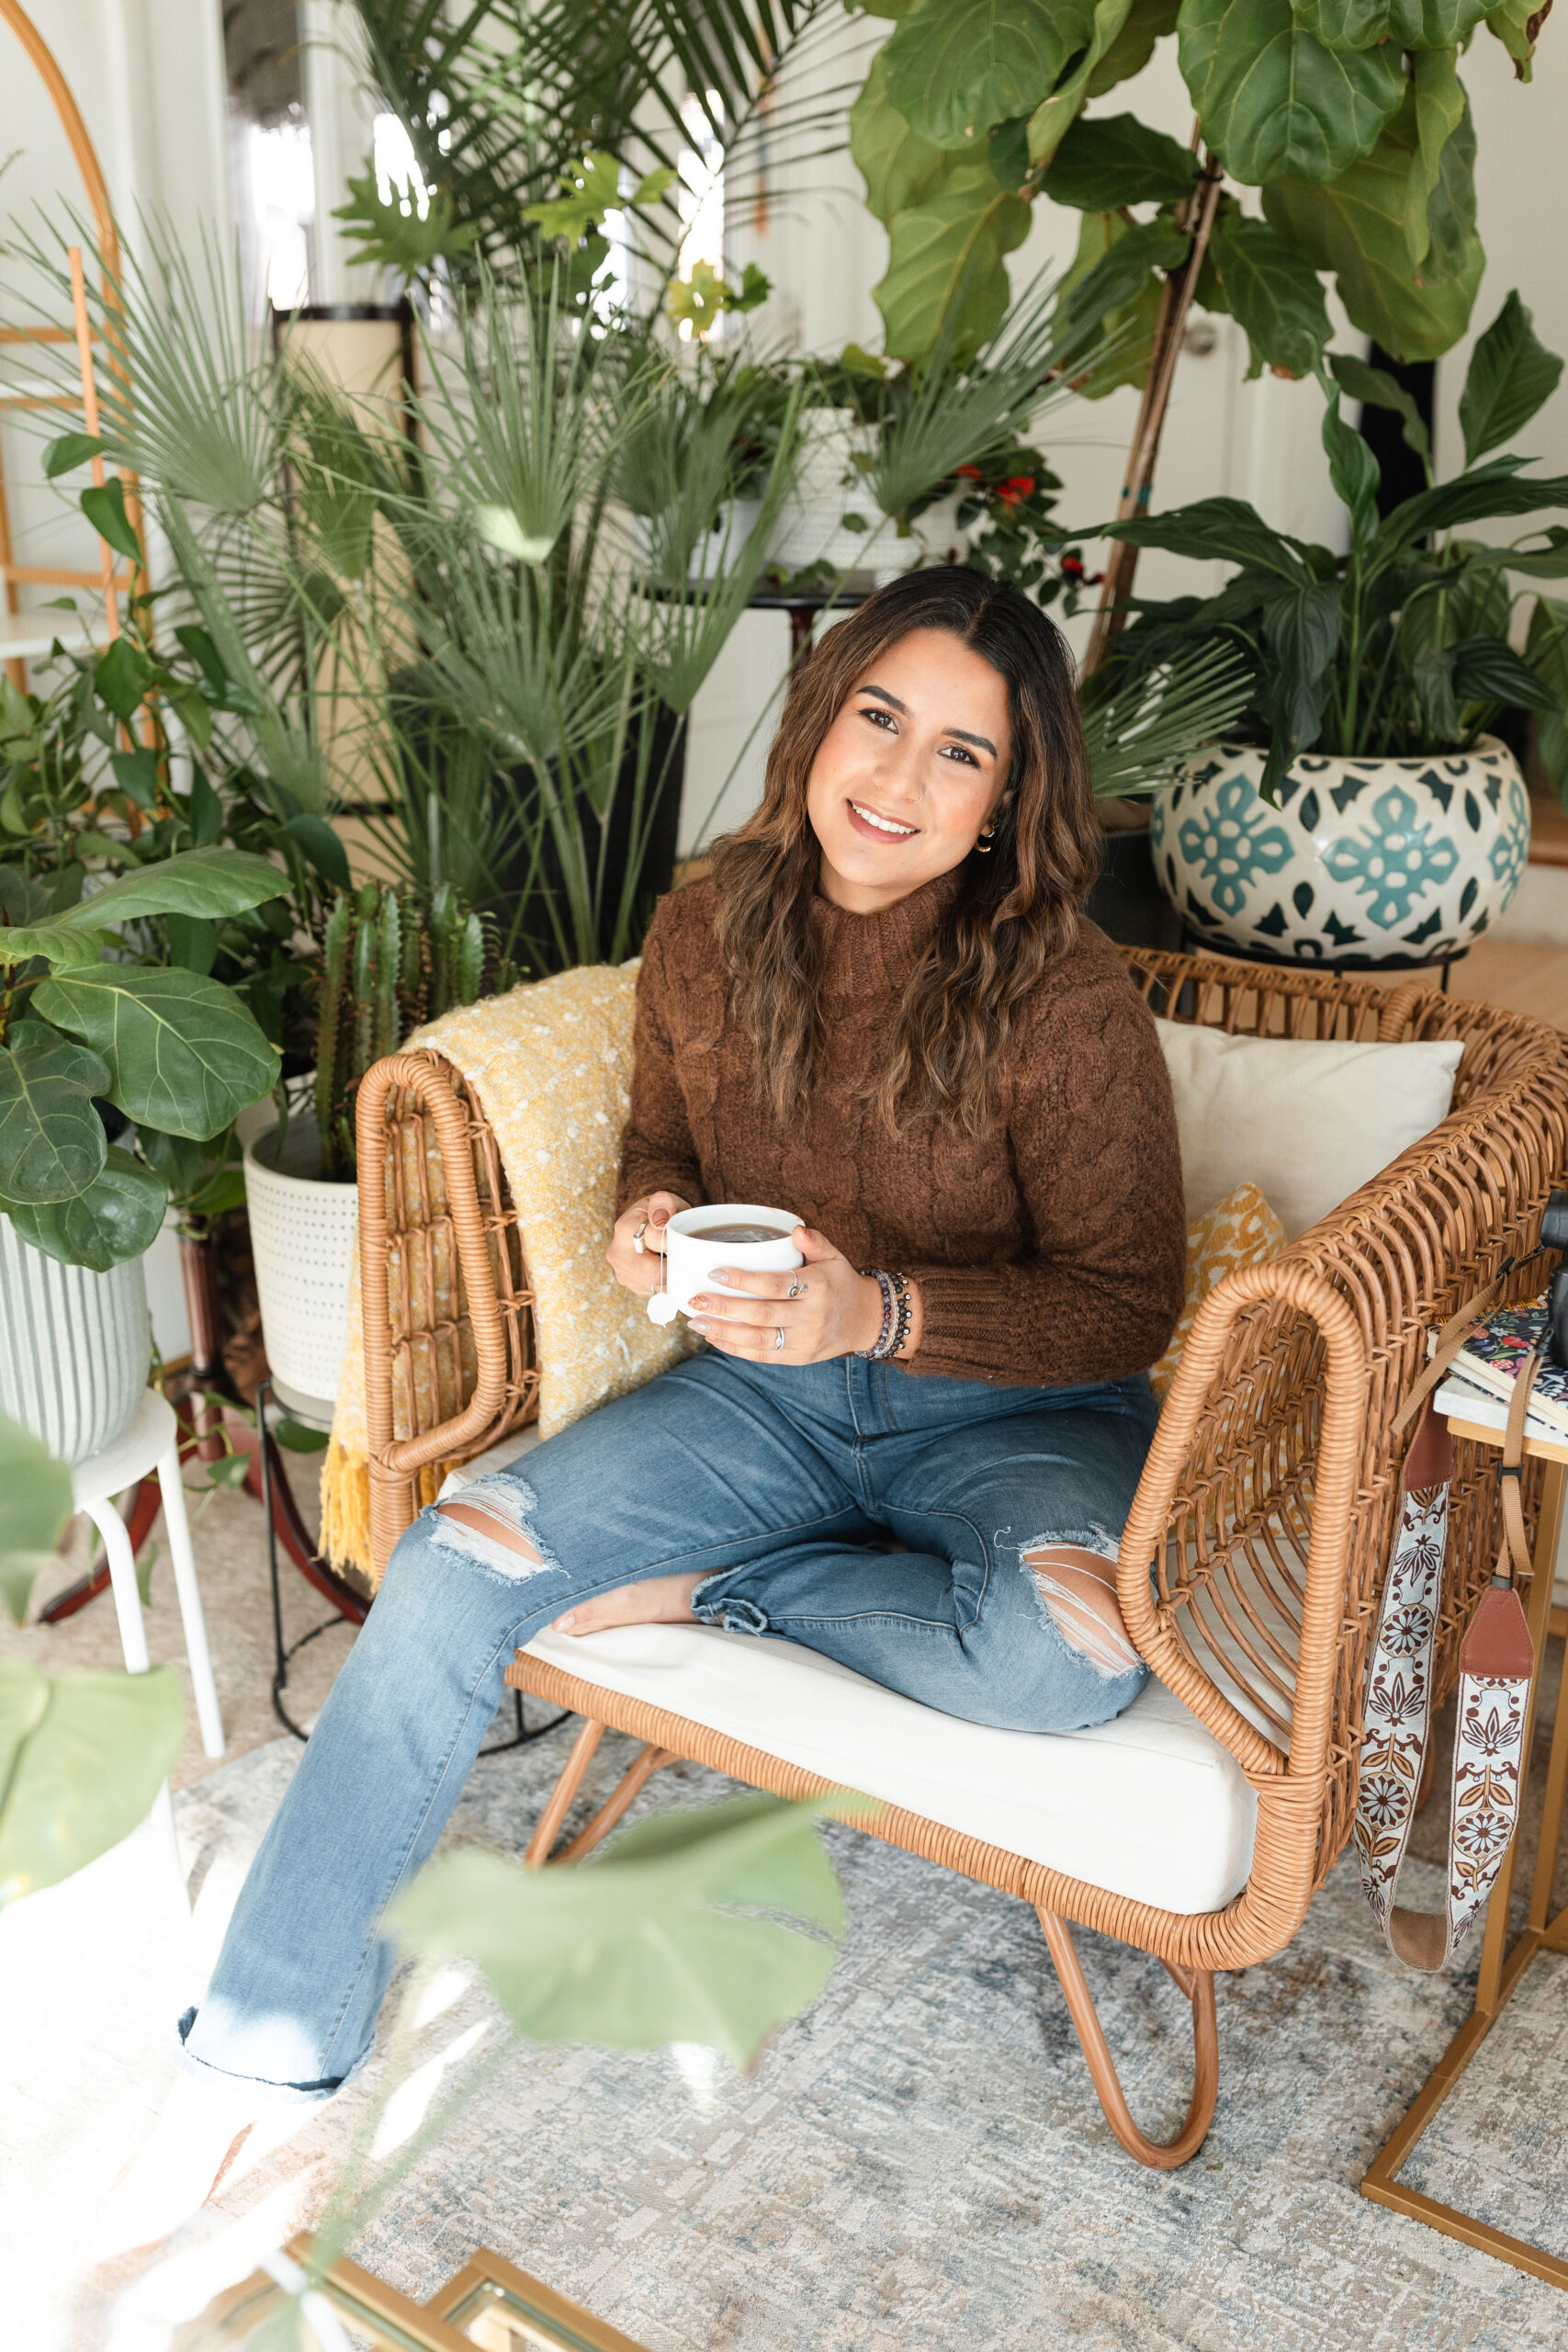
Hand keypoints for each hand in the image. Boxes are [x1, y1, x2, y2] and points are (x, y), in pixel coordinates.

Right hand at [607, 1191, 690, 1298]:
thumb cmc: (662, 1214)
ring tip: (675, 1258)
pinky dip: (670, 1282)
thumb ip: (663, 1203)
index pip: (656, 1242)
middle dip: (675, 1265)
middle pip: (655, 1273)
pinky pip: (661, 1292)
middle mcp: (618, 1254)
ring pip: (660, 1286)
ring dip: (674, 1275)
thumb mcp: (664, 1200)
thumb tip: (659, 1220)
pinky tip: (668, 1268)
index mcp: (624, 1228)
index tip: (681, 1238)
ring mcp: (624, 1275)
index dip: (675, 1242)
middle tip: (685, 1254)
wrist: (654, 1228)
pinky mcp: (635, 1289)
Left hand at [688, 1224, 918, 1364]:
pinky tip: (715, 1338)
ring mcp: (805, 1340)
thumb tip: (795, 1229)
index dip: (744, 1281)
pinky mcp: (799, 1358)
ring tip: (697, 1322)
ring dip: (724, 1332)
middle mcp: (812, 1316)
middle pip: (762, 1314)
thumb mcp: (833, 1256)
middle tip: (697, 1299)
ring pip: (759, 1340)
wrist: (865, 1320)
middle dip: (725, 1308)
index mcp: (818, 1287)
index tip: (715, 1272)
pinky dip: (736, 1349)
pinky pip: (763, 1356)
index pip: (776, 1284)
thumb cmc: (840, 1282)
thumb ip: (814, 1241)